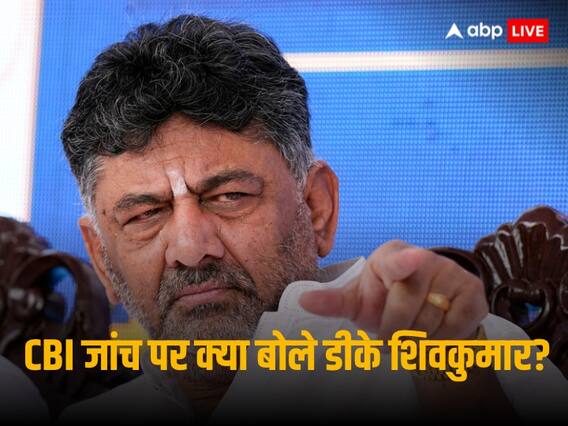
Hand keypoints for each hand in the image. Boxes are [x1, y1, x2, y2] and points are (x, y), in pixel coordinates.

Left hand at [299, 240, 487, 338]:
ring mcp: (452, 273)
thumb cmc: (385, 302)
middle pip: (405, 310)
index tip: (413, 259)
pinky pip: (454, 330)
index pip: (397, 262)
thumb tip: (303, 301)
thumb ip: (334, 302)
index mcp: (391, 257)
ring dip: (415, 342)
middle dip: (393, 333)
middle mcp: (425, 258)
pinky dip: (440, 342)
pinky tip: (434, 334)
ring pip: (429, 325)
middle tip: (389, 338)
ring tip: (411, 335)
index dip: (404, 262)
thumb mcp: (358, 302)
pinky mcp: (473, 292)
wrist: (426, 313)